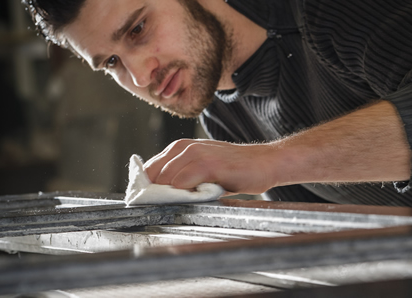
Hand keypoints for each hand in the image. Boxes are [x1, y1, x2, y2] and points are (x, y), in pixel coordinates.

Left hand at [144, 139, 279, 194]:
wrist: (265, 163)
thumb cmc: (234, 170)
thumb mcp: (202, 170)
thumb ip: (182, 178)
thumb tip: (158, 196)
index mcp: (180, 147)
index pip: (149, 169)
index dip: (146, 188)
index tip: (148, 203)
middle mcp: (185, 147)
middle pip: (154, 176)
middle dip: (156, 194)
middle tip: (167, 208)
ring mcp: (197, 154)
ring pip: (166, 179)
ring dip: (170, 196)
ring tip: (186, 203)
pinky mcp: (209, 164)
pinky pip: (183, 182)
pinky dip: (183, 195)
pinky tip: (195, 199)